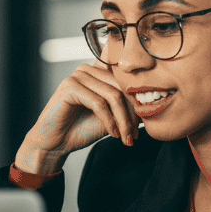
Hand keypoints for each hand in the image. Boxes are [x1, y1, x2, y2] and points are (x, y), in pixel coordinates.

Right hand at [15, 61, 139, 173]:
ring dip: (123, 121)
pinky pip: (99, 103)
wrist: (57, 143)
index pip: (127, 80)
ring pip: (113, 96)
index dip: (137, 99)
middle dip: (132, 114)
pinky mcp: (69, 86)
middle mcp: (89, 68)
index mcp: (99, 71)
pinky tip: (112, 133)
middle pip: (122, 88)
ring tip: (125, 137)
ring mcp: (78, 75)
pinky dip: (109, 121)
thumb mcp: (113, 116)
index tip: (142, 123)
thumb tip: (153, 104)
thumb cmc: (83, 127)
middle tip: (134, 135)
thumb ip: (128, 106)